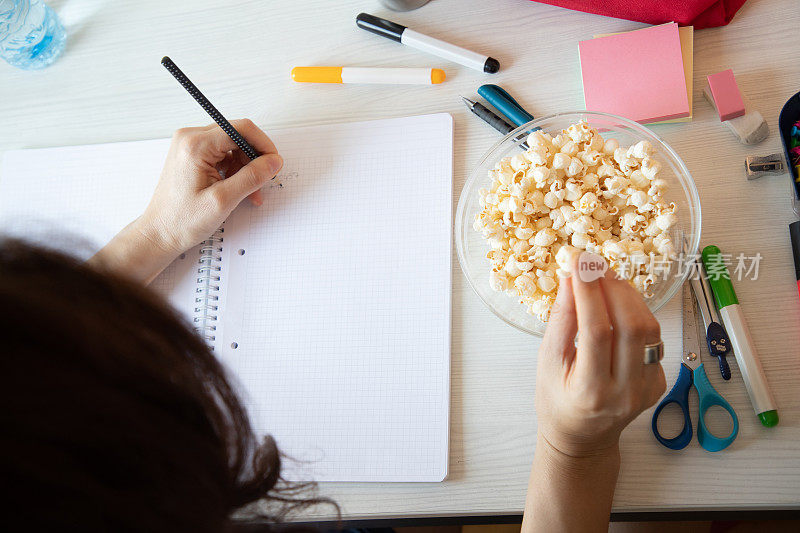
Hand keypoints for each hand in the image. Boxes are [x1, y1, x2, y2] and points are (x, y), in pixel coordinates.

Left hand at [90, 120, 282, 282]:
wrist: (160, 233)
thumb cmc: (182, 220)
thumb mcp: (224, 200)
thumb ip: (252, 177)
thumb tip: (273, 162)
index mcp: (195, 145)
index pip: (241, 129)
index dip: (263, 145)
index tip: (274, 163)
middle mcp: (190, 139)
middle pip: (237, 135)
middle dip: (254, 159)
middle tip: (262, 182)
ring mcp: (189, 146)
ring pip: (232, 146)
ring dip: (245, 167)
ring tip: (249, 193)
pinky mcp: (191, 155)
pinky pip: (222, 154)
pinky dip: (234, 170)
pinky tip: (237, 189)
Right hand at [534, 258, 666, 457]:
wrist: (582, 438)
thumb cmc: (557, 401)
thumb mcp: (547, 362)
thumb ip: (560, 320)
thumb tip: (570, 279)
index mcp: (590, 391)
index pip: (596, 330)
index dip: (589, 291)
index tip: (579, 262)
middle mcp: (625, 391)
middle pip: (632, 326)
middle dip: (613, 288)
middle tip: (595, 267)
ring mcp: (647, 388)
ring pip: (649, 329)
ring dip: (629, 297)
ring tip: (606, 281)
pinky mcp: (658, 382)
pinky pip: (653, 339)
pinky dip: (636, 314)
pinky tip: (617, 306)